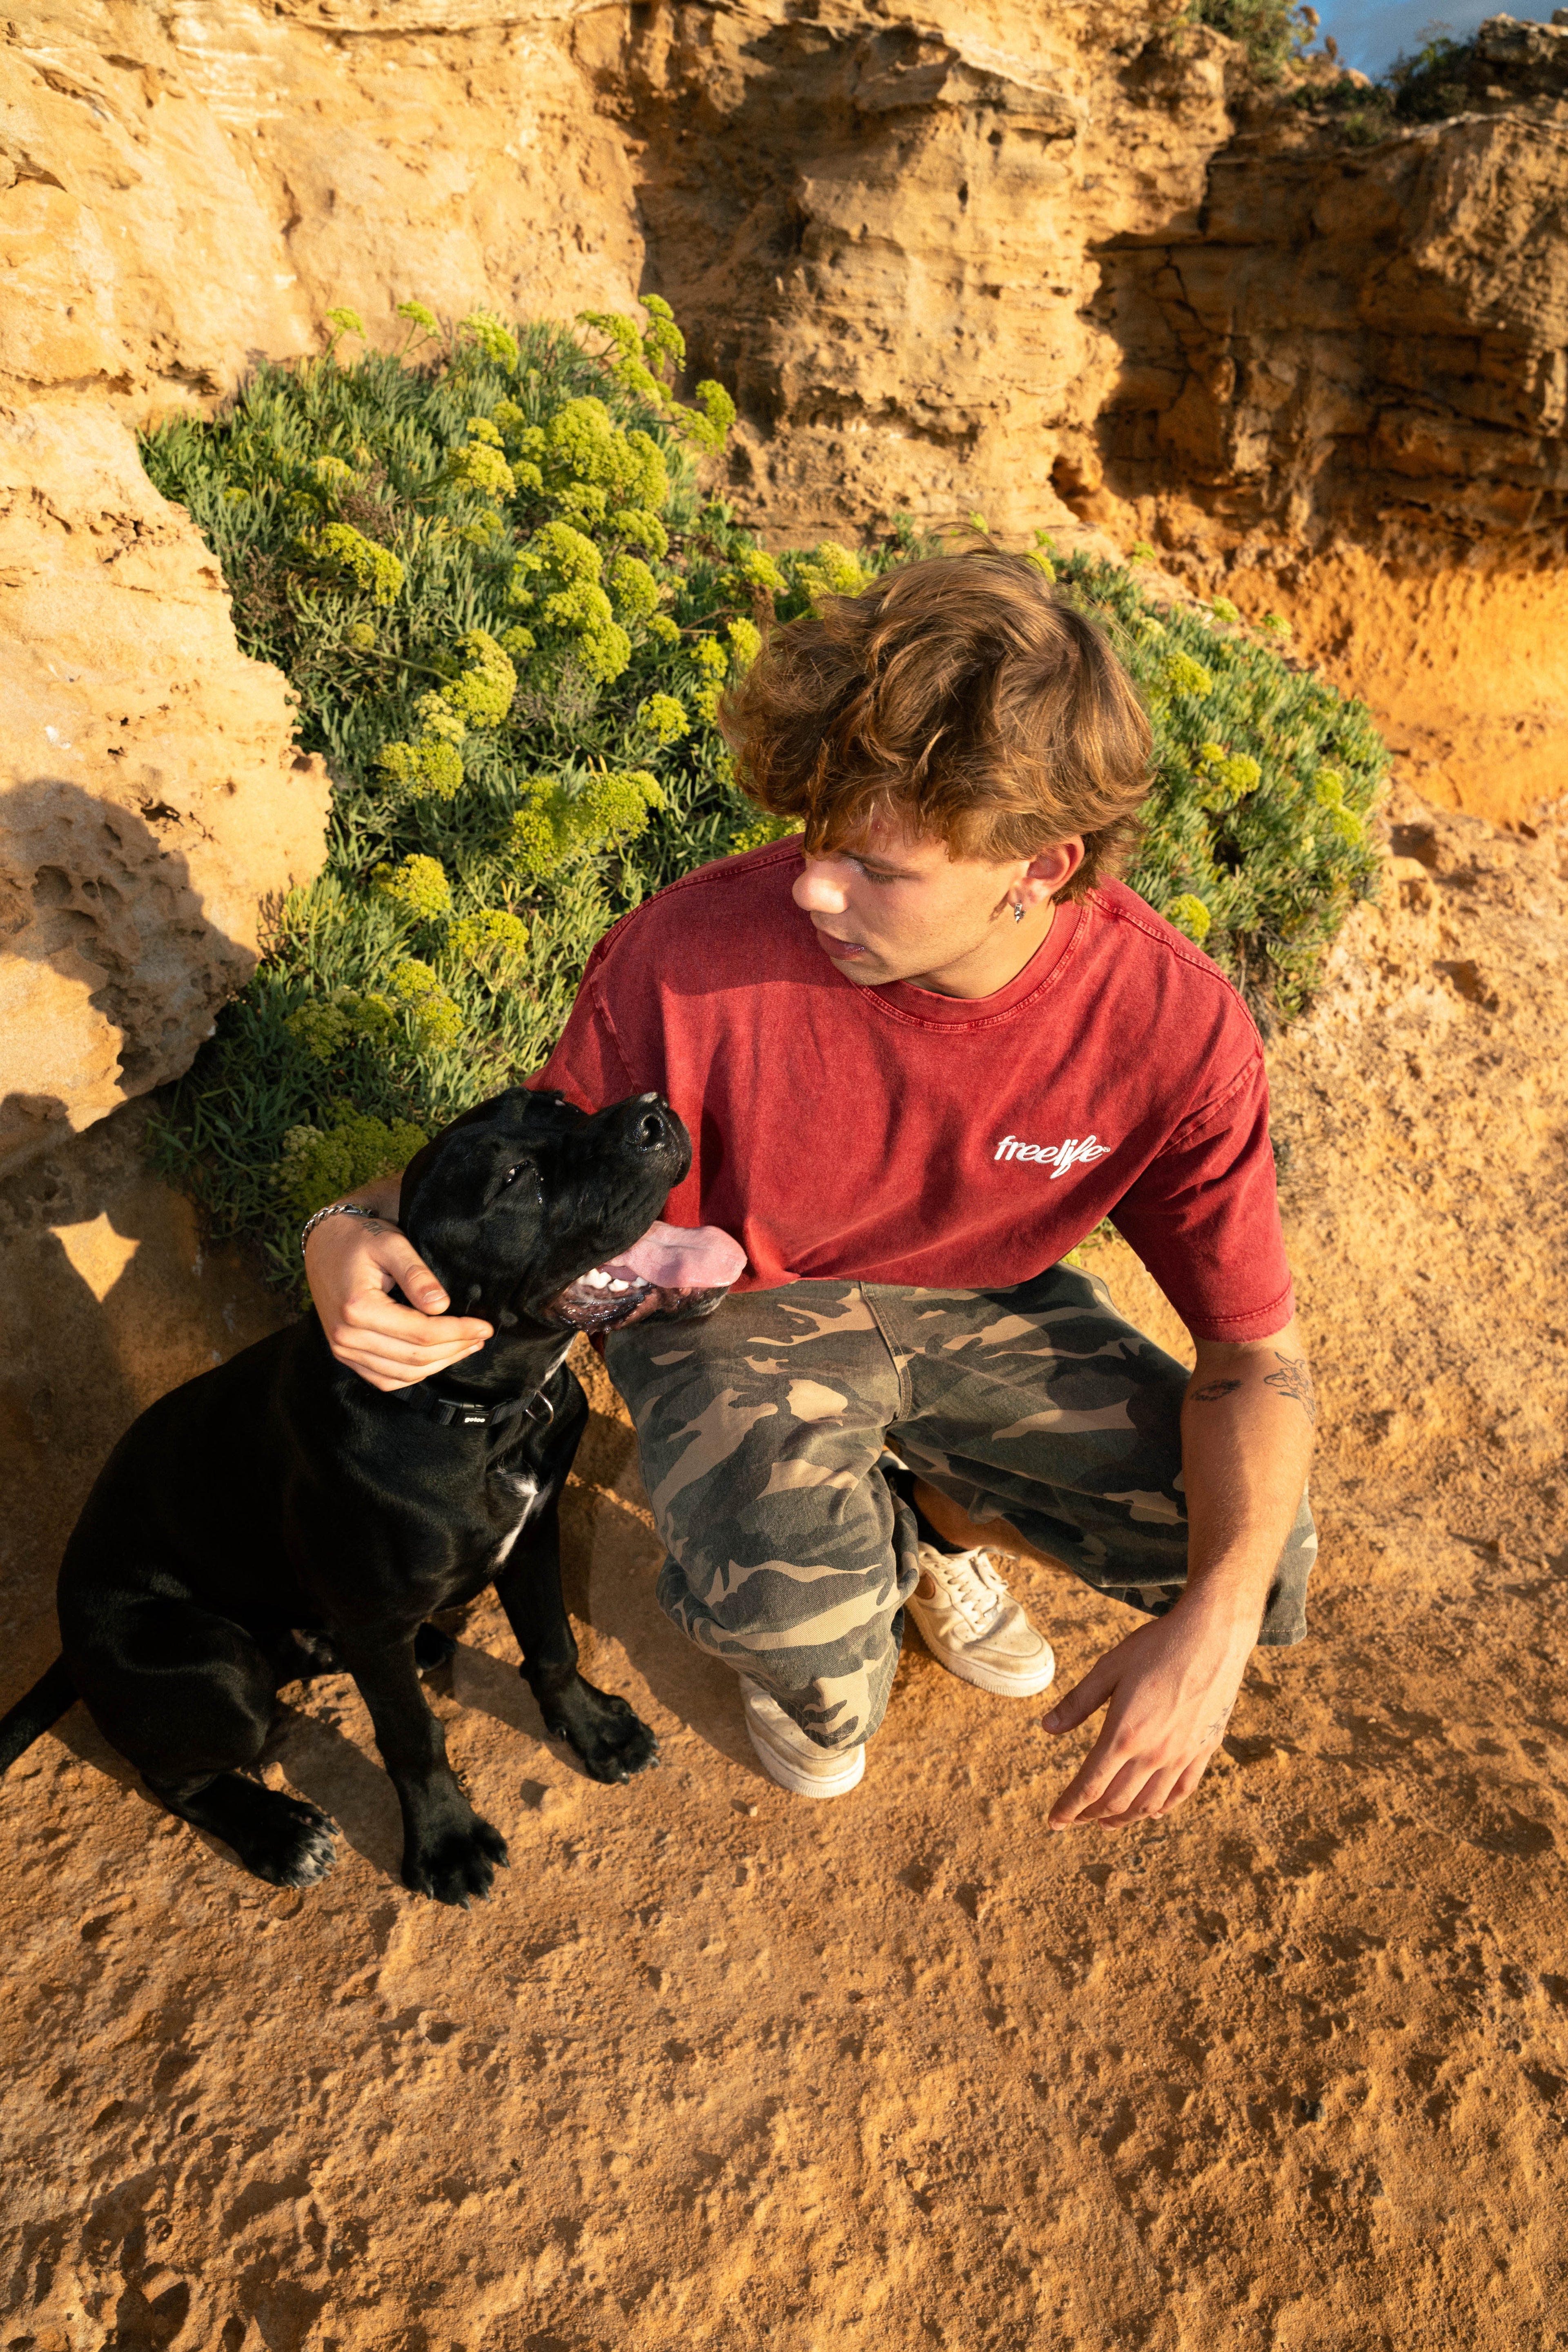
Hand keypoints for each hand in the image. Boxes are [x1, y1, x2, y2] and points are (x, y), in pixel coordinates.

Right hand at [304, 1208, 492, 1390]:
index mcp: (357, 1308)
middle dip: (454, 1348)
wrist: (324, 1245)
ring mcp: (343, 1350)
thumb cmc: (359, 1239)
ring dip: (439, 1364)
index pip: (420, 1333)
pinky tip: (437, 1359)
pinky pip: (385, 1380)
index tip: (484, 1326)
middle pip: (414, 1358)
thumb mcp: (390, 1243)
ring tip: (466, 1346)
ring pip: (402, 1375)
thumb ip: (416, 1274)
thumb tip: (442, 1306)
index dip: (457, 1332)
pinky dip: (414, 1374)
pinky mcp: (345, 1355)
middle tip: (481, 1336)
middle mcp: (346, 1336)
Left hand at [1041, 1592, 1254, 1828]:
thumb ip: (1077, 1703)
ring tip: (1106, 1822)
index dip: (1069, 1808)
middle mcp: (1154, 1753)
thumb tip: (1045, 1728)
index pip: (1090, 1785)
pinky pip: (1182, 1791)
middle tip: (1075, 1820)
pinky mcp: (1204, 1750)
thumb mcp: (1108, 1668)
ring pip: (1148, 1803)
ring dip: (1124, 1818)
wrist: (1213, 1634)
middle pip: (1116, 1800)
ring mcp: (1182, 1755)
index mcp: (1124, 1733)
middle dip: (1090, 1815)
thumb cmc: (1157, 1646)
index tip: (1054, 1822)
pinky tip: (1152, 1812)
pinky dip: (1163, 1807)